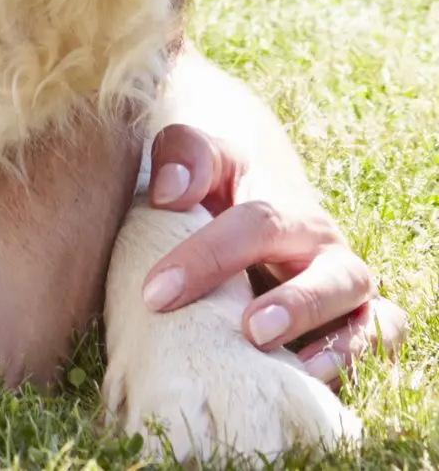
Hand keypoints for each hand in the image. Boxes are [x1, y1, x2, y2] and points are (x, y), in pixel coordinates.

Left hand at [141, 121, 403, 383]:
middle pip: (330, 277)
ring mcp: (352, 296)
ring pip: (369, 319)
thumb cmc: (222, 195)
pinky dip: (359, 365)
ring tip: (297, 368)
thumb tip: (170, 192)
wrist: (263, 223)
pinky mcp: (363, 331)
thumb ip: (183, 156)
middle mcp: (330, 254)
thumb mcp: (204, 166)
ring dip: (338, 348)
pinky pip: (381, 348)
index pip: (257, 225)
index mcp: (289, 211)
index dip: (207, 257)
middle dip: (296, 306)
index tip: (156, 293)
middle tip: (252, 332)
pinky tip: (314, 380)